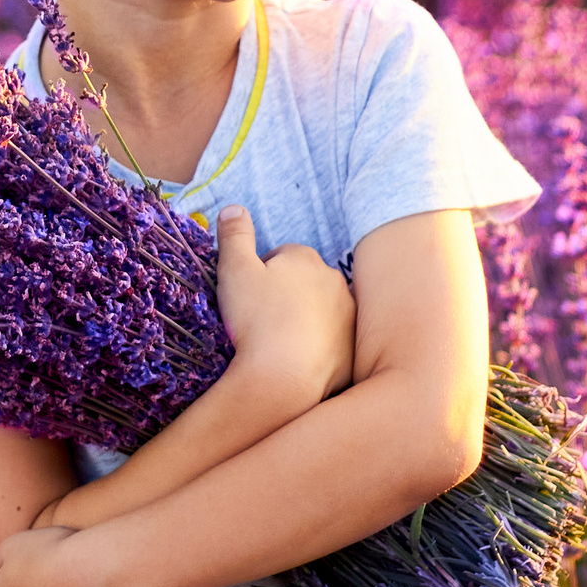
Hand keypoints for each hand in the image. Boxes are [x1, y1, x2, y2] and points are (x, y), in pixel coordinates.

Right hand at [213, 205, 354, 402]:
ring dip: (304, 320)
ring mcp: (348, 317)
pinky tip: (296, 362)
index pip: (282, 256)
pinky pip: (332, 343)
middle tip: (261, 319)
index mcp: (306, 259)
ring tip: (278, 342)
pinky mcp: (353, 350)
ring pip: (322, 312)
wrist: (283, 379)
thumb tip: (234, 208)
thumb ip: (234, 235)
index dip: (261, 273)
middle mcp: (334, 282)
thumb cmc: (255, 320)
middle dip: (287, 294)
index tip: (248, 296)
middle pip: (305, 282)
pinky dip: (318, 349)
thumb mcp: (234, 270)